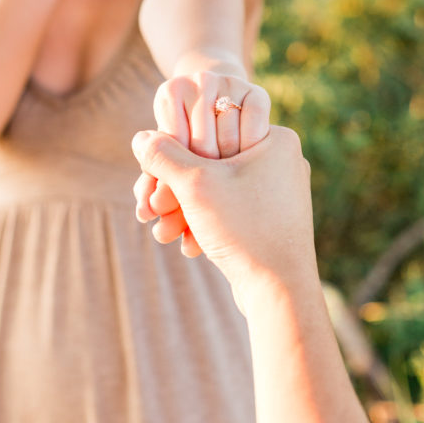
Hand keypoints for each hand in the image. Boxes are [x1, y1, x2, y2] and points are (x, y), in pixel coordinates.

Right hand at [132, 126, 314, 306]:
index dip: (174, 152)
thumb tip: (140, 137)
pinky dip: (208, 222)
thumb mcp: (195, 185)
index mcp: (275, 137)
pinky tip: (189, 243)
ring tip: (164, 232)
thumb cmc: (245, 231)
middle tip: (151, 209)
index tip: (153, 178)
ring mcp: (280, 190)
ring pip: (219, 188)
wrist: (281, 295)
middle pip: (211, 161)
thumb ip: (163, 156)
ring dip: (186, 209)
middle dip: (176, 189)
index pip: (210, 128)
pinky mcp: (274, 218)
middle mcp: (282, 159)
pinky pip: (232, 209)